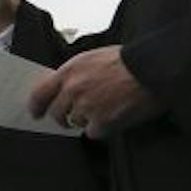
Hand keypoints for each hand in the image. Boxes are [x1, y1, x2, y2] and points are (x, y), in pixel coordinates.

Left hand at [29, 47, 163, 139]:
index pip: (39, 93)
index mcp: (70, 71)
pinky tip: (116, 115)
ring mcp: (86, 107)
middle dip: (63, 116)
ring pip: (76, 122)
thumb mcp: (94, 58)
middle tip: (74, 117)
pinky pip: (93, 132)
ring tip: (108, 106)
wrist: (155, 68)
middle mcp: (73, 90)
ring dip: (88, 119)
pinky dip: (103, 128)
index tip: (36, 113)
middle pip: (56, 113)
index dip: (36, 106)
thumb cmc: (129, 61)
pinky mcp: (101, 122)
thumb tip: (62, 90)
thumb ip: (75, 74)